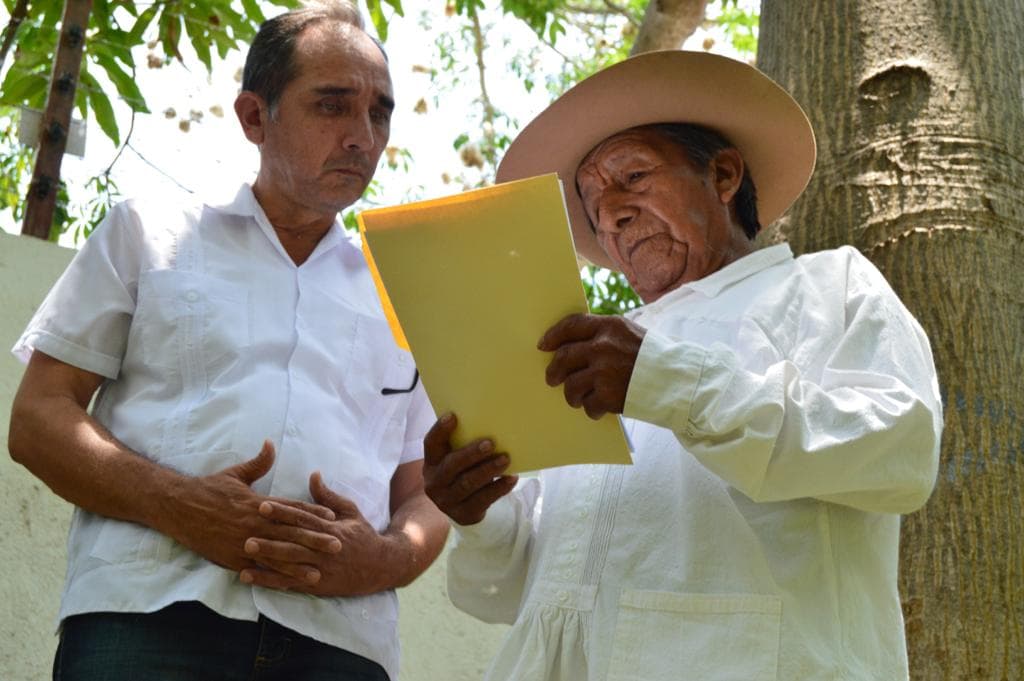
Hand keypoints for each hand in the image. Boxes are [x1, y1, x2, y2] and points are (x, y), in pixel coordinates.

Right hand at [161, 440, 336, 572]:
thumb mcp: (235, 473)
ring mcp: (243, 543)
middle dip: (316, 541)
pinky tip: (287, 586)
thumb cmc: (208, 489)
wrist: (178, 507)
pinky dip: (272, 579)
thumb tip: (271, 443)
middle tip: (338, 546)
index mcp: (258, 503)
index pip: (292, 509)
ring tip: (319, 573)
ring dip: (299, 566)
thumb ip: (258, 462)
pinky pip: (257, 571)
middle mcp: (254, 524)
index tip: (332, 517)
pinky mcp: (232, 559)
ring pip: (277, 556)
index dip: (314, 513)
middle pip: (291, 534)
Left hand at [239, 472, 396, 595]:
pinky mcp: (316, 585)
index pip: (303, 518)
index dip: (282, 512)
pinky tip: (249, 577)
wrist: (381, 567)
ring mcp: (320, 569)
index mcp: (332, 529)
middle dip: (270, 536)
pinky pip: (289, 583)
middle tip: (246, 531)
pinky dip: (268, 581)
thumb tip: (313, 475)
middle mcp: (324, 549)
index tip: (263, 505)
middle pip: (294, 541)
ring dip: (266, 558)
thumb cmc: (363, 536)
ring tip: (245, 552)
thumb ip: (328, 496)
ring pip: (289, 563)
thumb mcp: (350, 511)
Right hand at [423, 413, 516, 525]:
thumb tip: (490, 424)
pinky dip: (499, 488)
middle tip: (491, 443)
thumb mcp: (456, 460)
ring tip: (505, 459)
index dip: (440, 430)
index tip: (453, 416)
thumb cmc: (463, 473)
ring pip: (468, 483)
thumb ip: (463, 444)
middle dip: (471, 453)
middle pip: (452, 465)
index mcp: (431, 463)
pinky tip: (511, 478)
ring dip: (488, 470)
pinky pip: (483, 500)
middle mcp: (434, 482)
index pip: (431, 444)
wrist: (465, 508)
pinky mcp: (463, 515)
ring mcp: (446, 501)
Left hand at [538, 313, 645, 418]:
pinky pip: (587, 405)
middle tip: (551, 378)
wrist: (678, 381)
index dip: (553, 335)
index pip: (571, 325)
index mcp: (609, 326)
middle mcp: (603, 346)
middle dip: (553, 371)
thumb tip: (571, 345)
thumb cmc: (654, 358)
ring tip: (577, 398)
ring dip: (571, 395)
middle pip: (563, 357)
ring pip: (570, 385)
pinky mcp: (607, 396)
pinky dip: (591, 409)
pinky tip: (598, 409)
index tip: (543, 346)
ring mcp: (603, 372)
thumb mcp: (630, 334)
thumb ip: (603, 335)